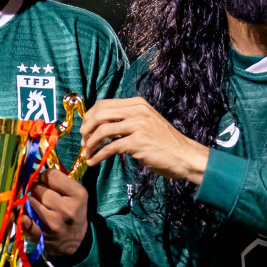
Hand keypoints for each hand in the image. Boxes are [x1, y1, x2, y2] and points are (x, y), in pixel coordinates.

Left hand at [25, 167, 88, 257]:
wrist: (77, 244)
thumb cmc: (74, 213)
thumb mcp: (76, 195)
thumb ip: (58, 181)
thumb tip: (33, 171)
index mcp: (78, 195)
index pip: (50, 175)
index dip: (44, 176)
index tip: (45, 181)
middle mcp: (66, 209)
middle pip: (38, 187)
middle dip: (36, 188)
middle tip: (41, 195)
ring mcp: (53, 224)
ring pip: (29, 201)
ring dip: (29, 201)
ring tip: (37, 205)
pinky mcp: (42, 236)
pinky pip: (24, 221)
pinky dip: (21, 216)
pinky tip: (24, 215)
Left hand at [80, 98, 208, 183]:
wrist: (184, 156)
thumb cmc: (164, 143)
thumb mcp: (146, 123)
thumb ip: (126, 120)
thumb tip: (101, 125)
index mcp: (138, 104)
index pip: (104, 104)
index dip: (89, 117)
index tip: (84, 129)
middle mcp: (138, 111)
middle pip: (100, 115)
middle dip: (86, 129)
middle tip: (83, 142)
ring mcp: (138, 126)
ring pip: (103, 131)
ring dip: (90, 144)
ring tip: (87, 153)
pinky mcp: (138, 143)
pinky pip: (110, 148)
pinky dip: (98, 156)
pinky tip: (93, 162)